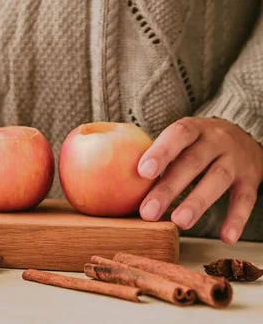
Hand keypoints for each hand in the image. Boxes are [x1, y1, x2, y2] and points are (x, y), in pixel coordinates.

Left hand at [137, 117, 262, 243]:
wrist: (245, 135)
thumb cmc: (197, 143)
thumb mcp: (181, 138)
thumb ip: (157, 153)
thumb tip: (115, 176)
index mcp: (194, 128)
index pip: (177, 135)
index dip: (160, 152)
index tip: (142, 172)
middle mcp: (216, 140)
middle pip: (192, 162)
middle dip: (169, 188)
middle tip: (148, 212)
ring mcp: (235, 159)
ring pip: (218, 179)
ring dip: (198, 202)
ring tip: (179, 222)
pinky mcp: (251, 179)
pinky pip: (246, 199)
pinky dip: (237, 218)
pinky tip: (226, 238)